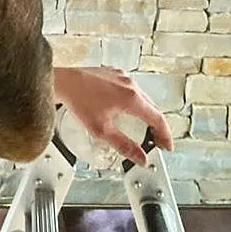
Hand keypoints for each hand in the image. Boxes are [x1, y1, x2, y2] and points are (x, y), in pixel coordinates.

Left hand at [53, 66, 173, 167]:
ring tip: (144, 127)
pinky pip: (131, 88)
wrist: (64, 82)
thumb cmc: (79, 102)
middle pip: (152, 108)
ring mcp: (123, 77)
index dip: (165, 135)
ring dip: (146, 112)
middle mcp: (131, 84)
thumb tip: (140, 158)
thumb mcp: (102, 130)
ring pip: (143, 97)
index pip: (157, 119)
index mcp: (132, 98)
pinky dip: (135, 101)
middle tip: (156, 141)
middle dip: (156, 126)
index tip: (166, 146)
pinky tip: (126, 109)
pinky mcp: (114, 73)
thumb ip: (124, 146)